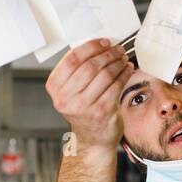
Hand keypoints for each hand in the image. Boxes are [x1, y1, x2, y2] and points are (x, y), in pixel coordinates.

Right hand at [45, 38, 133, 155]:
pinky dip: (124, 75)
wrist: (92, 138)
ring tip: (123, 58)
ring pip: (104, 75)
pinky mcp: (101, 112)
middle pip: (89, 66)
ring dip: (117, 63)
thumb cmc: (83, 110)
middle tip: (117, 49)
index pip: (72, 59)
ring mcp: (83, 107)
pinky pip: (115, 86)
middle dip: (107, 54)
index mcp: (55, 88)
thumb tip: (99, 46)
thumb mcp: (71, 91)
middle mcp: (66, 98)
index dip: (91, 47)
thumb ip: (77, 70)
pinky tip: (127, 70)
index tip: (104, 42)